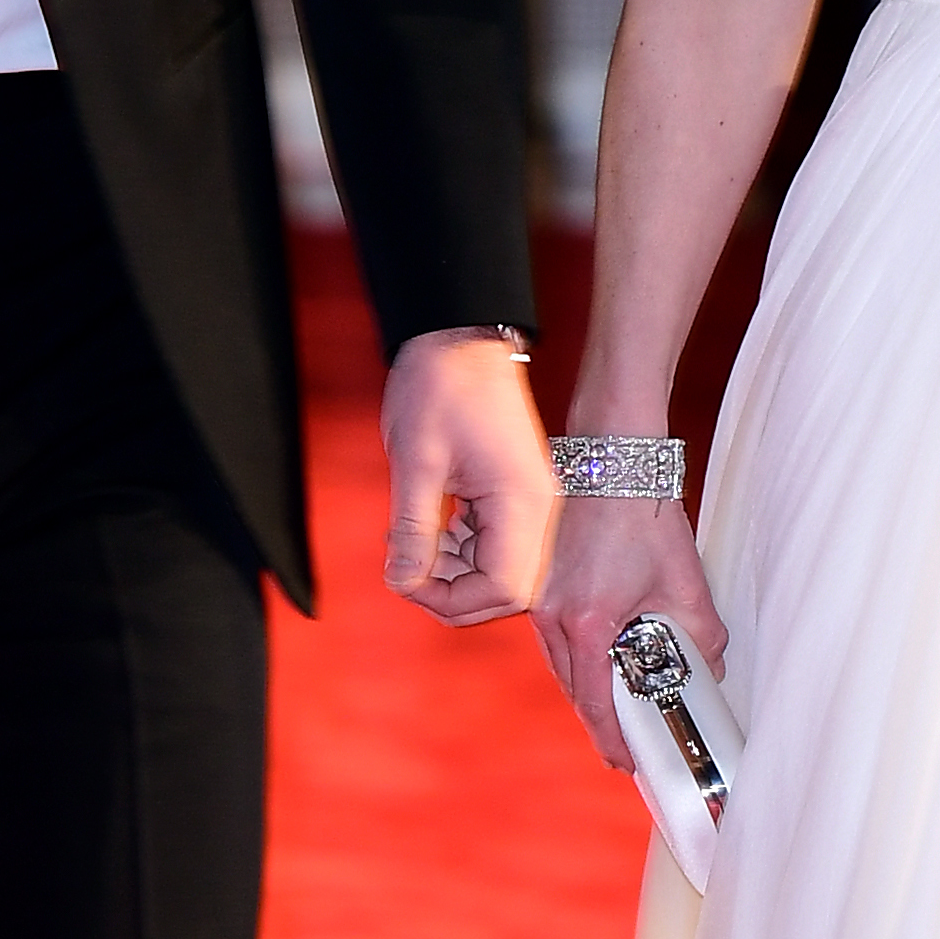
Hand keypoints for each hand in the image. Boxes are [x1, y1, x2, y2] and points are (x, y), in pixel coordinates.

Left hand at [381, 331, 556, 624]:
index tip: (406, 580)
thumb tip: (402, 583)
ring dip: (455, 573)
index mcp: (522, 504)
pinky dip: (461, 552)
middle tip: (406, 568)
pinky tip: (431, 529)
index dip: (451, 600)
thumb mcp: (416, 461)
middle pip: (507, 591)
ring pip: (501, 575)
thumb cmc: (440, 387)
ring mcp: (530, 506)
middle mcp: (538, 512)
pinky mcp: (517, 498)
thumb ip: (411, 529)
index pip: (503, 590)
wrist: (460, 338)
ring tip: (413, 543)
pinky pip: (496, 548)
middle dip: (453, 593)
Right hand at [533, 493, 721, 773]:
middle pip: (574, 690)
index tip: (626, 762)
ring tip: (614, 714)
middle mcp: (554, 617)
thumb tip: (709, 670)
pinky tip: (598, 664)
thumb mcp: (685, 585)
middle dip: (600, 723)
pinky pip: (555, 641)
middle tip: (623, 749)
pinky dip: (576, 662)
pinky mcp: (541, 584)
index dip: (613, 739)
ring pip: (561, 667)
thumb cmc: (643, 516)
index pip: (596, 702)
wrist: (612, 461)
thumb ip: (702, 637)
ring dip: (587, 692)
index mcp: (587, 624)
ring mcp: (541, 599)